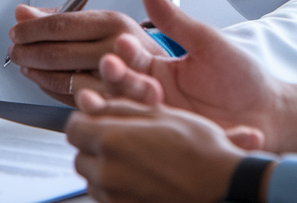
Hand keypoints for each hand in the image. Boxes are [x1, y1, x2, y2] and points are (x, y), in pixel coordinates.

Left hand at [8, 4, 165, 105]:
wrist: (167, 77)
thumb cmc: (131, 47)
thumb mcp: (104, 21)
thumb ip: (61, 14)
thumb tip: (23, 12)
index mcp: (112, 22)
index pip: (60, 24)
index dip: (31, 29)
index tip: (16, 31)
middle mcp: (115, 49)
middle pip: (57, 53)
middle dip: (28, 53)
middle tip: (15, 51)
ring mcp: (114, 79)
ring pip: (62, 80)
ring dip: (37, 74)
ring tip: (26, 66)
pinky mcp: (111, 103)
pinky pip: (71, 99)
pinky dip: (51, 90)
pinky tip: (44, 81)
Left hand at [67, 90, 262, 202]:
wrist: (223, 188)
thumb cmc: (201, 151)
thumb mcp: (161, 114)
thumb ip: (120, 108)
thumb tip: (95, 104)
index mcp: (111, 140)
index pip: (73, 128)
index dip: (87, 119)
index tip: (101, 117)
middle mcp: (106, 172)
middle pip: (80, 154)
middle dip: (96, 143)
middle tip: (124, 137)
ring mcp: (114, 197)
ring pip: (93, 177)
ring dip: (105, 165)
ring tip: (138, 158)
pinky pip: (107, 195)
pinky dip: (118, 185)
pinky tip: (144, 177)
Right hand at [98, 0, 296, 154]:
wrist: (271, 113)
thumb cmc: (241, 77)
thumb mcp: (206, 43)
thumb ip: (174, 20)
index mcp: (158, 71)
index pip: (129, 61)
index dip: (122, 54)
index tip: (122, 45)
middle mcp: (154, 98)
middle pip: (123, 90)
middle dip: (121, 80)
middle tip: (124, 71)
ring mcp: (164, 124)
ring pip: (136, 119)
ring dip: (137, 108)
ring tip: (153, 98)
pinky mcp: (176, 149)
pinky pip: (161, 144)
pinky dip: (166, 135)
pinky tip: (181, 122)